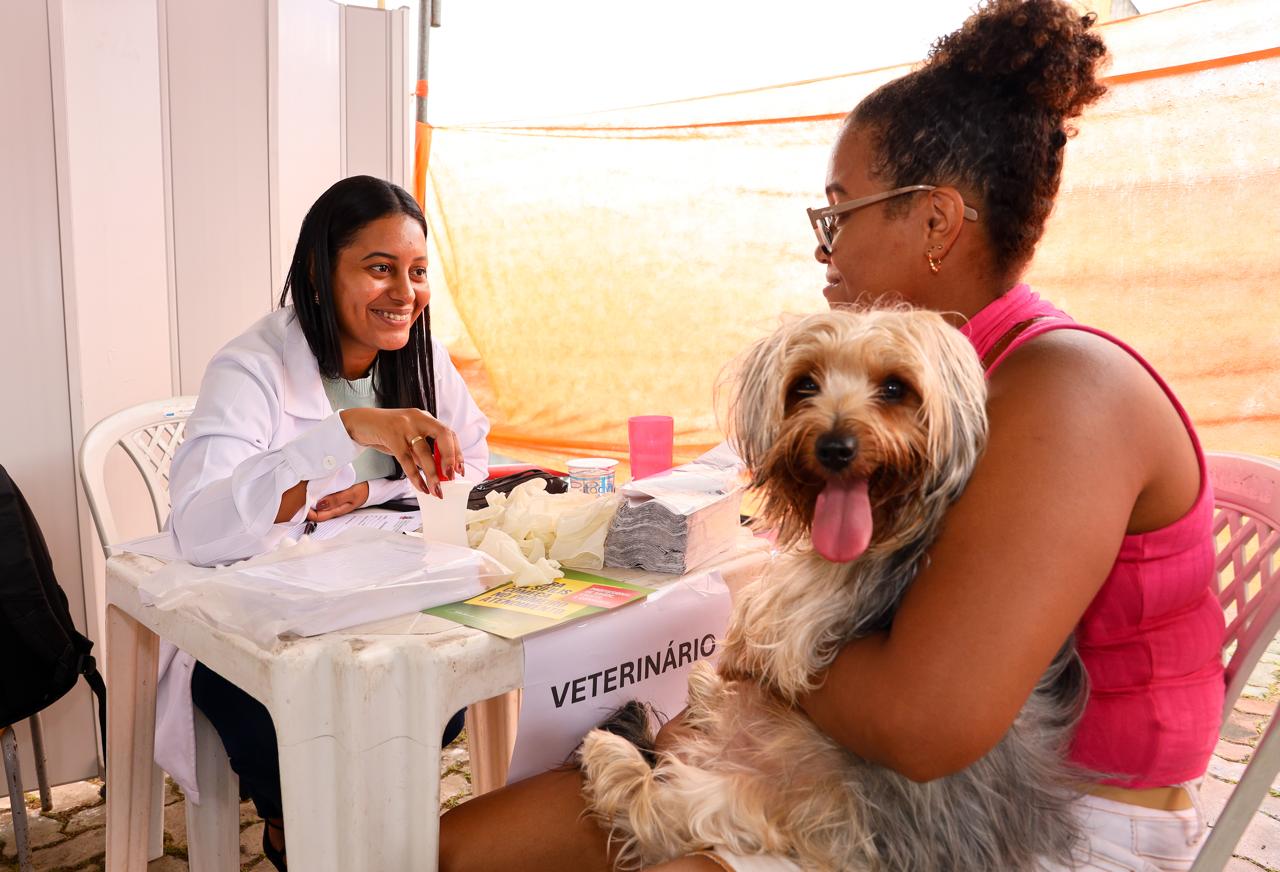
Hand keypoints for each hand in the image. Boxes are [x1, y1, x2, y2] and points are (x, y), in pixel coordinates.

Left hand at [307, 481, 369, 521]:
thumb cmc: (362, 492)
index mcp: (336, 511)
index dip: (308, 512)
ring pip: (318, 506)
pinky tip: (315, 489)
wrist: (371, 489)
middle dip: (307, 506)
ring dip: (312, 500)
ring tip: (307, 491)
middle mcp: (333, 510)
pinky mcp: (333, 499)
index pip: (318, 517)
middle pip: (316, 512)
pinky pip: (322, 500)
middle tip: (302, 496)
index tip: (304, 502)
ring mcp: (333, 505)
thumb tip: (319, 504)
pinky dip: (317, 495)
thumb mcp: (350, 494)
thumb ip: (336, 499)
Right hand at [339, 407, 464, 497]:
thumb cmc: (387, 432)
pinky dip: (415, 476)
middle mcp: (418, 419)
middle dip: (450, 457)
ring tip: (437, 489)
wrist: (360, 423)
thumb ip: (422, 452)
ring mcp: (405, 426)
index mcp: (425, 418)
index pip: (448, 433)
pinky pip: (406, 459)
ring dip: (432, 473)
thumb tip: (439, 472)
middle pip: (443, 435)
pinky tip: (421, 487)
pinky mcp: (391, 436)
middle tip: (452, 476)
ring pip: (424, 451)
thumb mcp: (408, 439)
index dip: (457, 452)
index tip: (460, 469)